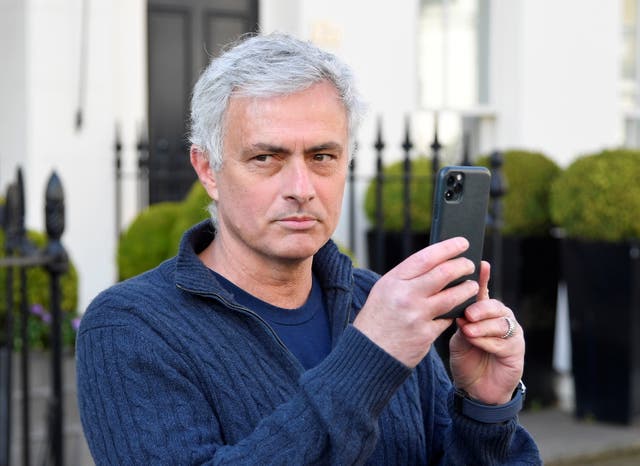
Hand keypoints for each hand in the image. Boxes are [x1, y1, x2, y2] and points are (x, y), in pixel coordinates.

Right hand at [354, 237, 479, 367]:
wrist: (369, 353)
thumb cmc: (378, 318)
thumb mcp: (384, 290)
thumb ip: (408, 277)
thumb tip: (436, 262)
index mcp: (393, 281)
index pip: (426, 257)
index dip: (448, 248)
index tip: (462, 242)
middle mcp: (405, 296)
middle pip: (444, 274)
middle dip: (462, 266)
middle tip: (470, 265)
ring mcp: (416, 316)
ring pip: (452, 297)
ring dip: (467, 289)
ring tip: (472, 286)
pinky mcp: (425, 335)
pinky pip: (448, 319)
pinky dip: (455, 312)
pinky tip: (459, 308)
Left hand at [449, 261, 524, 404]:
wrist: (475, 389)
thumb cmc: (466, 360)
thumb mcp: (458, 338)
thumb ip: (461, 322)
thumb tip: (460, 309)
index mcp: (485, 314)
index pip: (484, 292)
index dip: (483, 278)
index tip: (481, 264)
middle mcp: (501, 320)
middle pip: (495, 306)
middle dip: (481, 308)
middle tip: (468, 313)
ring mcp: (511, 334)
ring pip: (500, 323)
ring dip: (482, 326)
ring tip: (468, 330)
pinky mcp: (516, 351)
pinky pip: (503, 342)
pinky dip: (487, 341)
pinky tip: (476, 341)